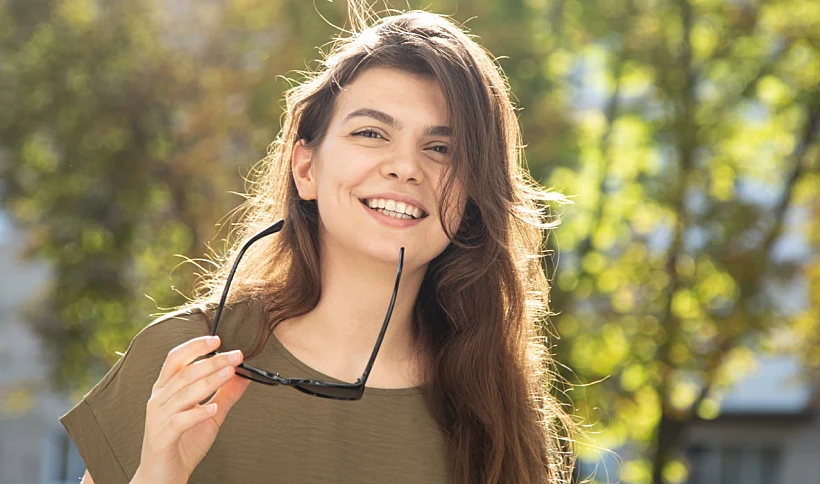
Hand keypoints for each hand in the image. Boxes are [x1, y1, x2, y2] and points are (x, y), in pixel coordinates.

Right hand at [135, 335, 250, 483]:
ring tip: (229, 373)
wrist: (164, 476)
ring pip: (183, 394)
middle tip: (235, 356)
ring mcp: (157, 418)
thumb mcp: (211, 414)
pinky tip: (213, 408)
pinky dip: (197, 413)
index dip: (195, 346)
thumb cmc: (184, 443)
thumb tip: (244, 374)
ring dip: (208, 381)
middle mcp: (158, 400)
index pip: (176, 359)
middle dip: (212, 361)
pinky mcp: (161, 437)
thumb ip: (226, 394)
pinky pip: (179, 421)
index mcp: (166, 389)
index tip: (217, 339)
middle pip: (184, 373)